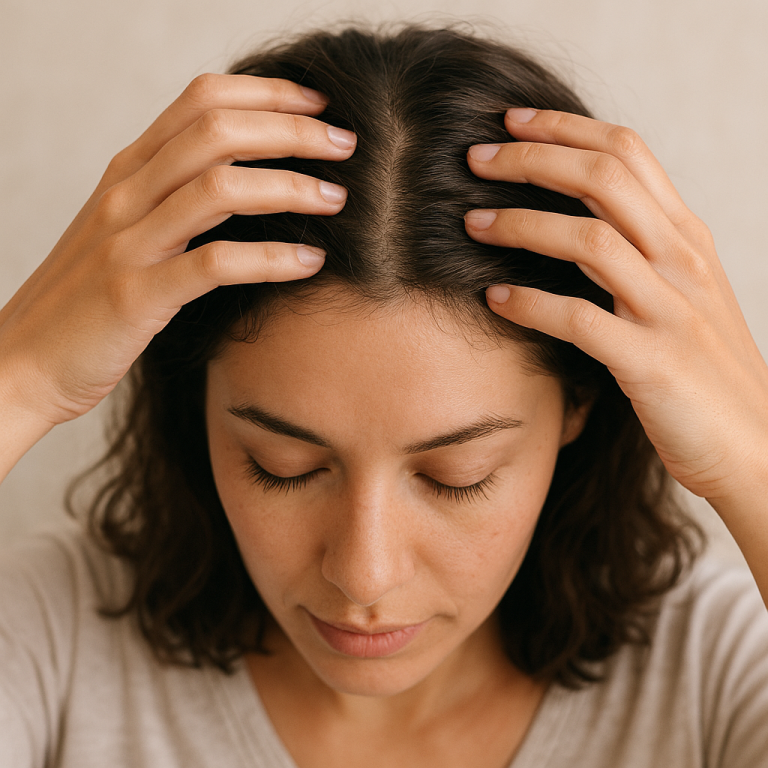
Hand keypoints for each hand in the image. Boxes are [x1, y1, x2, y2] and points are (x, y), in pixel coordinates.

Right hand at [0, 74, 354, 431]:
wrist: (22, 360)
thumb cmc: (86, 300)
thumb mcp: (126, 231)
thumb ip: (171, 198)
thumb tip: (245, 181)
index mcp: (128, 172)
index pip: (201, 102)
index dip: (267, 94)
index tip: (320, 104)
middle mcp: (126, 194)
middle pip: (217, 132)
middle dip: (292, 130)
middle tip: (345, 144)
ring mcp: (128, 242)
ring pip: (219, 188)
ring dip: (289, 188)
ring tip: (337, 199)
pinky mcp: (136, 295)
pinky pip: (214, 264)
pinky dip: (270, 258)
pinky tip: (310, 263)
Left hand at [464, 108, 767, 506]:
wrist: (755, 444)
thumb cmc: (704, 368)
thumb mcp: (681, 292)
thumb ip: (639, 250)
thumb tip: (578, 216)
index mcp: (685, 237)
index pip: (626, 152)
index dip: (564, 128)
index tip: (510, 121)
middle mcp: (681, 260)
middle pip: (603, 178)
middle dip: (531, 159)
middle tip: (474, 158)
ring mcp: (669, 309)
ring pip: (589, 239)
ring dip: (521, 224)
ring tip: (471, 224)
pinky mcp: (652, 362)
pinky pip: (580, 319)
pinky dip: (530, 305)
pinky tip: (493, 300)